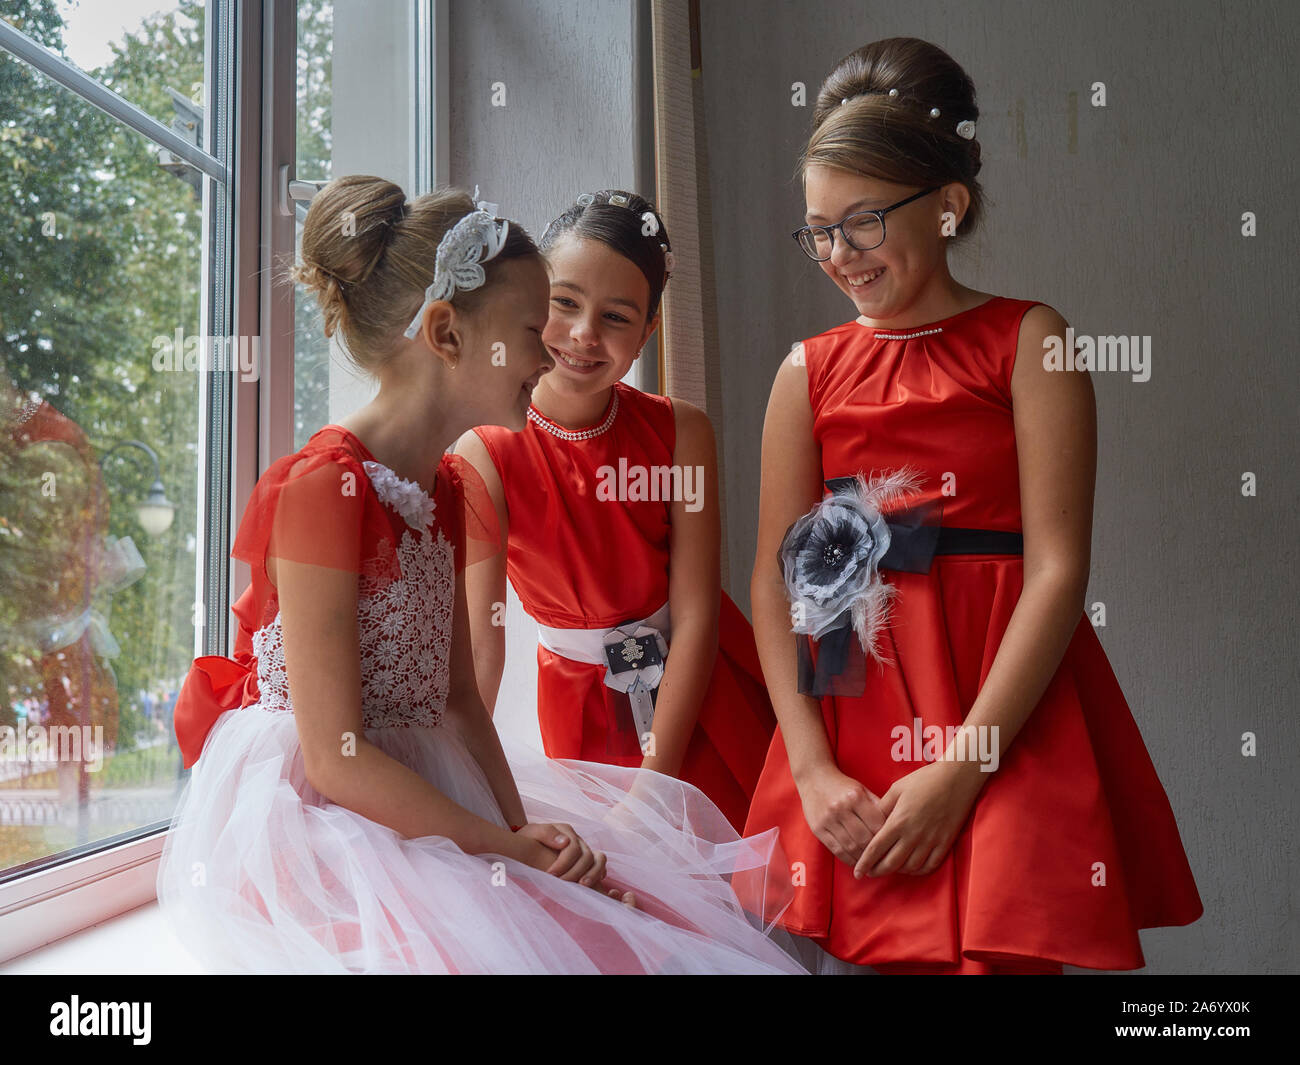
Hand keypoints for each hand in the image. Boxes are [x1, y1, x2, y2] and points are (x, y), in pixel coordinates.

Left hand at [516, 822, 607, 888]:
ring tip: (581, 887)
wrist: (525, 848)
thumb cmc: (526, 841)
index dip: (564, 863)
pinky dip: (598, 874)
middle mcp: (578, 840)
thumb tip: (565, 842)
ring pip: (599, 860)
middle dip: (575, 872)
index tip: (549, 875)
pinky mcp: (588, 862)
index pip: (573, 847)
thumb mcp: (531, 833)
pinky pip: (601, 866)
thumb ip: (546, 833)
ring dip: (592, 874)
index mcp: (565, 831)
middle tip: (561, 885)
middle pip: (587, 856)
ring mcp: (584, 850)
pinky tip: (588, 885)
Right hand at [795, 763, 884, 866]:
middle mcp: (841, 808)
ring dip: (863, 858)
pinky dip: (849, 859)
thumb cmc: (842, 786)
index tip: (892, 845)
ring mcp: (828, 819)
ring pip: (850, 847)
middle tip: (883, 858)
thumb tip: (894, 825)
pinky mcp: (818, 829)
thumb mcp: (862, 789)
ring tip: (871, 862)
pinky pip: (836, 850)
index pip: (876, 824)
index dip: (886, 837)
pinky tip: (856, 860)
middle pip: (864, 838)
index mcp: (855, 797)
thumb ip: (877, 806)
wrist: (814, 778)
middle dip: (875, 851)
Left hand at [854, 759, 986, 879]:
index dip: (865, 863)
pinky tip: (912, 867)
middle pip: (891, 863)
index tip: (857, 872)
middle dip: (878, 871)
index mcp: (898, 821)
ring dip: (898, 871)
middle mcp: (913, 835)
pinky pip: (930, 866)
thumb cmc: (924, 779)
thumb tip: (871, 823)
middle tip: (870, 873)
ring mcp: (931, 841)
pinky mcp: (945, 843)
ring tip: (890, 868)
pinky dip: (919, 871)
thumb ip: (882, 808)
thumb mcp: (896, 789)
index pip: (876, 849)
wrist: (956, 778)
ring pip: (910, 868)